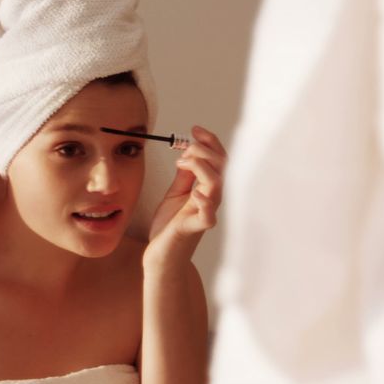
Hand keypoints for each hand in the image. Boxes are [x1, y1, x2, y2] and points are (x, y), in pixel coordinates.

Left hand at [144, 125, 226, 267]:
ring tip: (182, 163)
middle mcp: (213, 198)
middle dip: (203, 149)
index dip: (209, 141)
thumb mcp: (175, 193)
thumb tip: (188, 152)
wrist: (162, 254)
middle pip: (222, 166)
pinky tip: (193, 193)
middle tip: (183, 149)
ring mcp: (208, 212)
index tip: (194, 129)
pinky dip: (203, 200)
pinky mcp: (198, 227)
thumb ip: (185, 175)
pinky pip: (208, 214)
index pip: (219, 159)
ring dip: (201, 166)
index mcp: (209, 187)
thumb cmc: (170, 225)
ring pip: (217, 183)